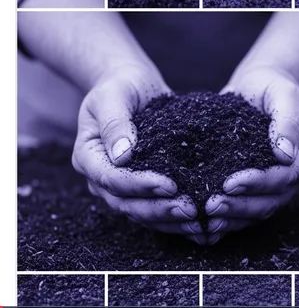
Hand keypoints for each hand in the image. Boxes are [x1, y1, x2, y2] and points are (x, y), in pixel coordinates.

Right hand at [72, 68, 199, 235]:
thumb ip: (115, 122)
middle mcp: (101, 177)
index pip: (111, 179)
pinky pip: (157, 209)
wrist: (132, 85)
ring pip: (142, 213)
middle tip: (190, 209)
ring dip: (169, 219)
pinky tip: (201, 221)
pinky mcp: (143, 188)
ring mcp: (121, 186)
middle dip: (158, 209)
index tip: (170, 185)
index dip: (139, 185)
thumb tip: (123, 155)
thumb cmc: (121, 86)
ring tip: (198, 220)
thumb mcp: (114, 95)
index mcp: (88, 156)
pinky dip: (176, 218)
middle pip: (126, 204)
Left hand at [198, 68, 298, 244]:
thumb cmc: (274, 87)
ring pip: (258, 210)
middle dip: (241, 206)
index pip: (286, 177)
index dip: (260, 183)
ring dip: (233, 216)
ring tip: (205, 215)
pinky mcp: (255, 186)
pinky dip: (228, 218)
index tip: (230, 183)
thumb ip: (287, 120)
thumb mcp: (284, 94)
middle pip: (271, 200)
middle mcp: (292, 174)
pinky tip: (206, 223)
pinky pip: (245, 209)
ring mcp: (274, 184)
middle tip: (211, 205)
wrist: (260, 86)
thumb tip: (285, 154)